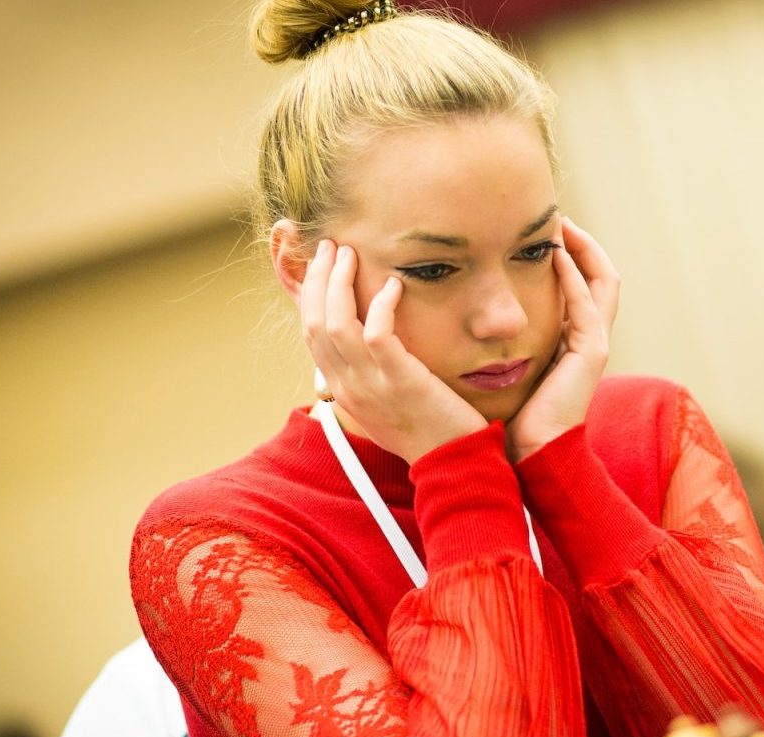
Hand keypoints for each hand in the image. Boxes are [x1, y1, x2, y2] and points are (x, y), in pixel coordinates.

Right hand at [301, 240, 486, 462]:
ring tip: (352, 253)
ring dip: (340, 283)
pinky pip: (377, 334)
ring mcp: (370, 385)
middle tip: (331, 245)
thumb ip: (370, 377)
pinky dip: (381, 305)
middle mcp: (348, 387)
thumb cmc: (428, 431)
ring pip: (336, 324)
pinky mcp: (400, 382)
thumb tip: (364, 351)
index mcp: (343, 390)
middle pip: (314, 323)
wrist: (453, 465)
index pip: (310, 334)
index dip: (310, 295)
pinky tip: (396, 285)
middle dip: (319, 279)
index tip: (320, 265)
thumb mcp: (386, 404)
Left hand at [507, 218, 619, 461]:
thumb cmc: (510, 416)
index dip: (569, 257)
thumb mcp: (505, 368)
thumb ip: (497, 342)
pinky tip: (554, 254)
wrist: (529, 454)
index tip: (541, 233)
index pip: (581, 287)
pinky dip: (573, 275)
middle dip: (582, 244)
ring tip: (560, 224)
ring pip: (603, 281)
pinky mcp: (591, 352)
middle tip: (557, 217)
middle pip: (600, 277)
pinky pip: (587, 302)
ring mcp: (595, 344)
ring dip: (582, 249)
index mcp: (572, 342)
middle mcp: (590, 339)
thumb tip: (462, 319)